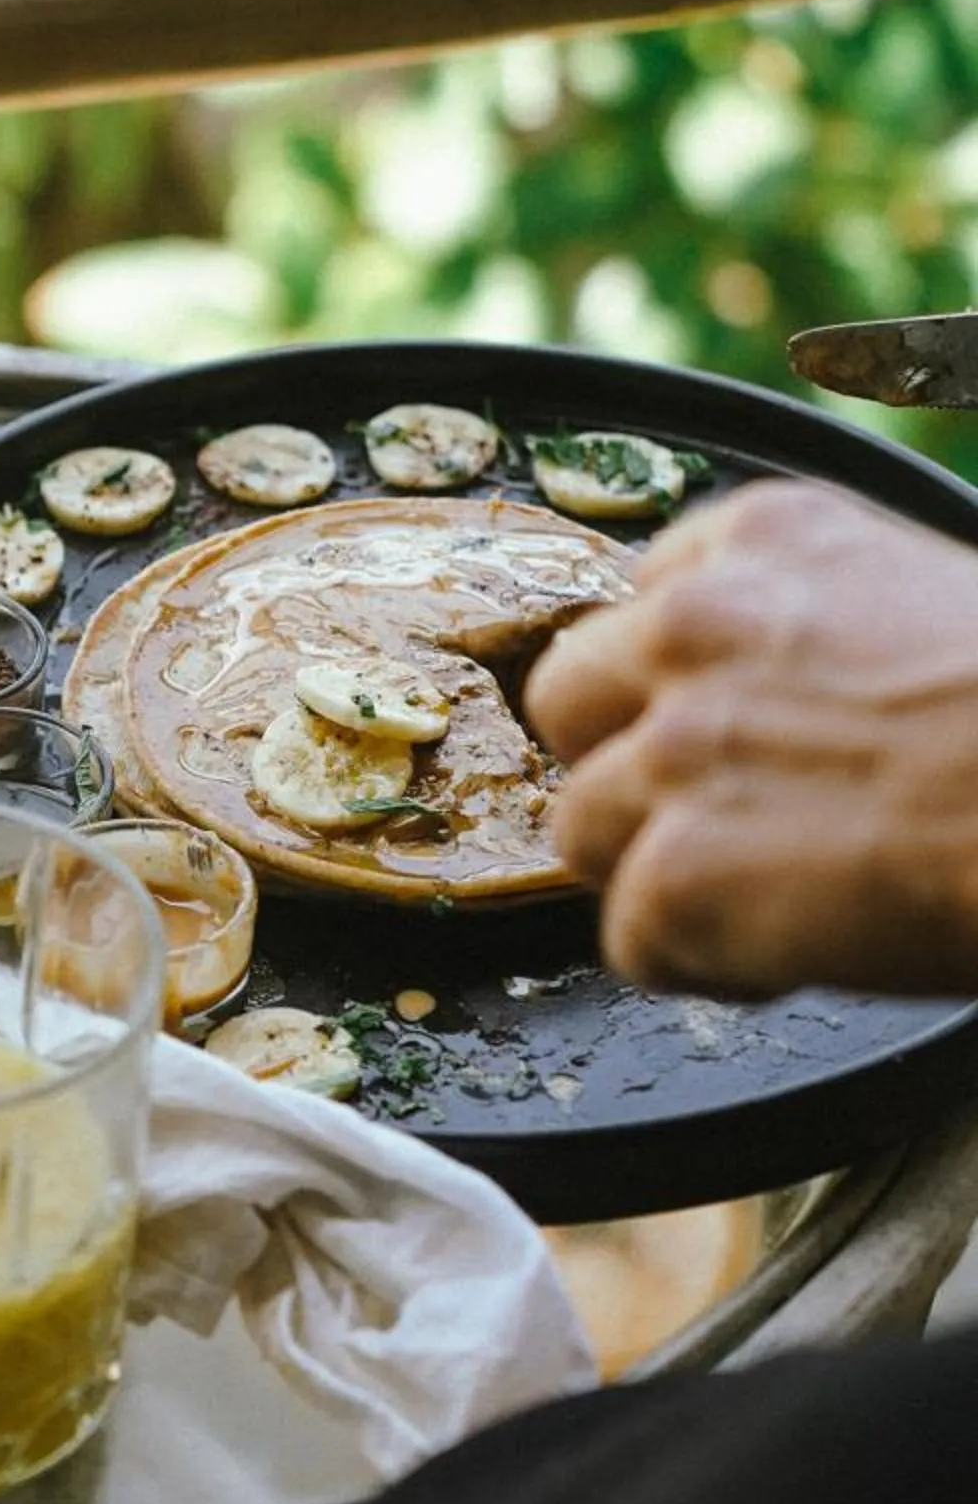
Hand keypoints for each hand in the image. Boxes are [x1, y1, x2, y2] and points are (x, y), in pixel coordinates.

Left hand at [522, 479, 977, 998]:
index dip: (684, 680)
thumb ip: (828, 625)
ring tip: (767, 897)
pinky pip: (631, 938)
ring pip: (581, 826)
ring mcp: (674, 749)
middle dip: (626, 761)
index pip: (649, 602)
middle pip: (571, 699)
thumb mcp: (933, 599)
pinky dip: (701, 965)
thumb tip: (803, 694)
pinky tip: (792, 952)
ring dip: (658, 872)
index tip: (737, 723)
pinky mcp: (679, 874)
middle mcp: (694, 628)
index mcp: (765, 538)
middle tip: (718, 817)